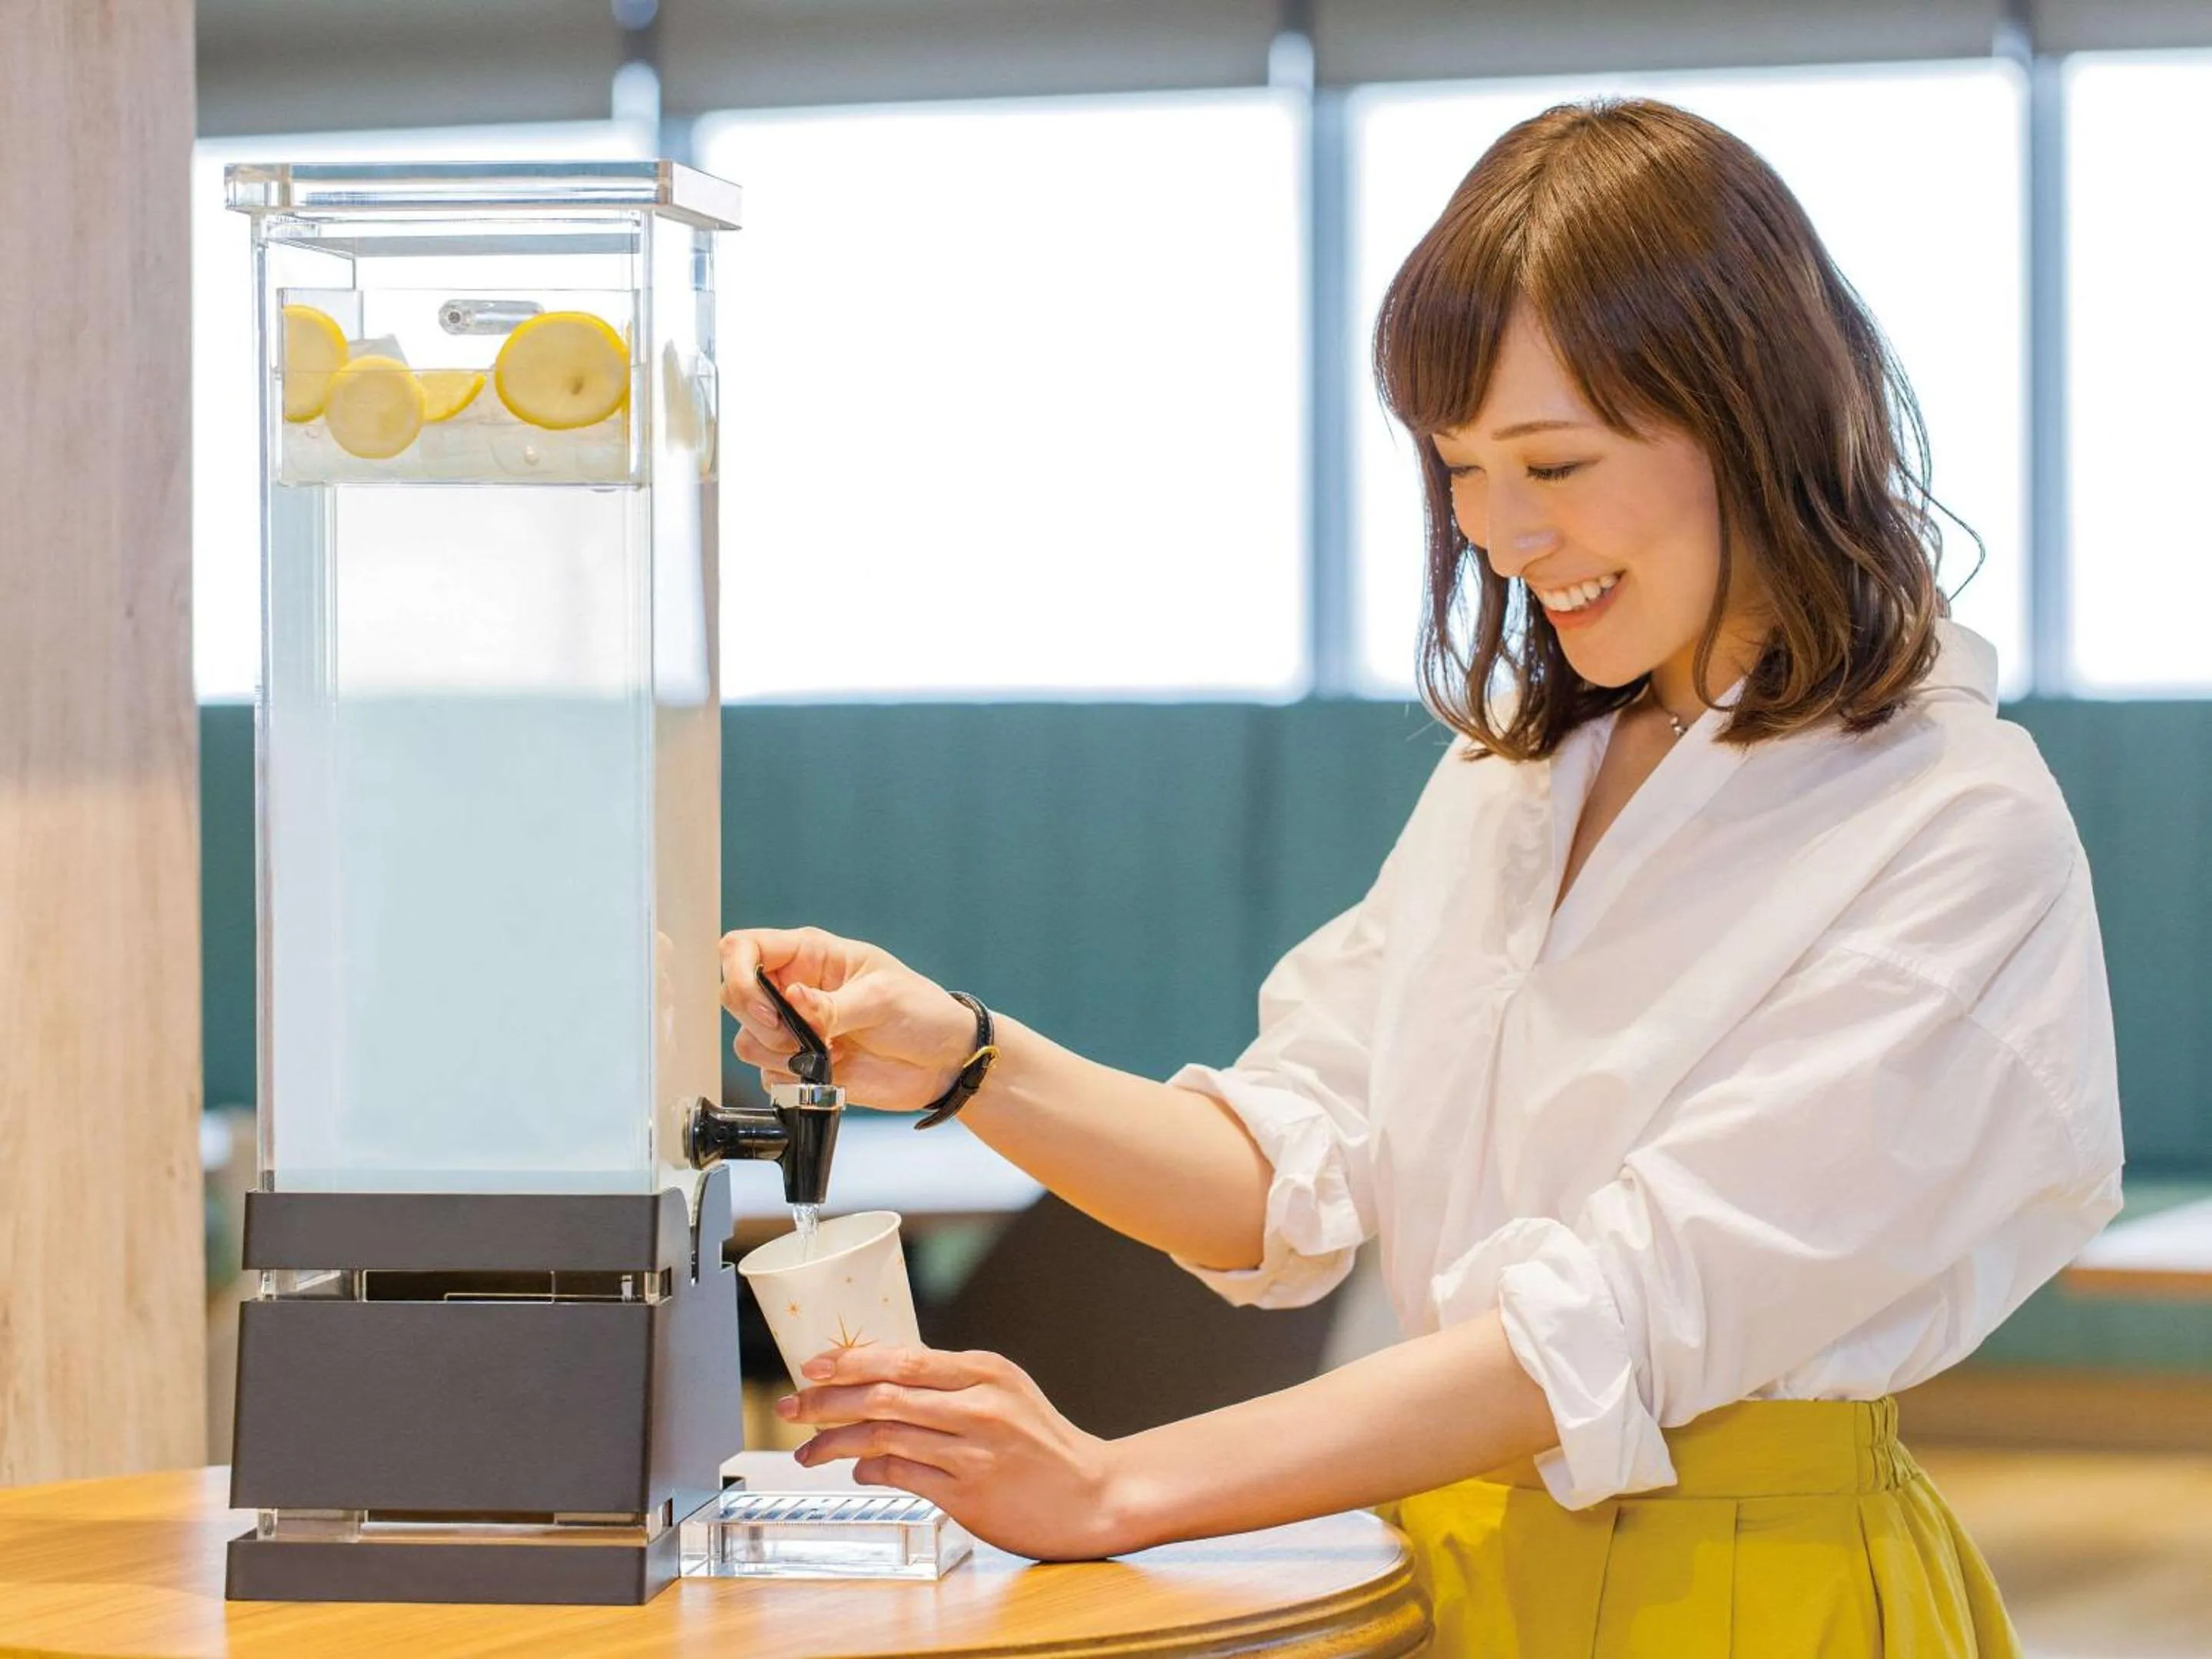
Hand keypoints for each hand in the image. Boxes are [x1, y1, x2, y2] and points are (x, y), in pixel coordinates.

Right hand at [720, 926, 975, 1112]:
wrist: (942, 1061)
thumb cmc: (921, 1012)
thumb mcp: (882, 999)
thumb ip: (833, 1005)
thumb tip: (792, 1000)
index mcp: (811, 954)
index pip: (744, 948)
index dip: (740, 975)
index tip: (770, 1009)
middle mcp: (793, 988)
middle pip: (733, 996)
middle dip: (760, 1023)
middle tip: (802, 1037)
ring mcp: (794, 1028)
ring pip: (747, 1040)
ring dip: (778, 1054)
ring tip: (828, 1054)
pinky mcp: (800, 1065)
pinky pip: (768, 1075)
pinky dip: (793, 1080)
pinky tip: (832, 1072)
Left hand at [777, 1343, 1141, 1560]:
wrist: (1093, 1495)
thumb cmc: (1042, 1444)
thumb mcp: (1003, 1393)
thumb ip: (947, 1385)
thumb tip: (875, 1383)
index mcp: (985, 1371)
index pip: (901, 1357)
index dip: (848, 1361)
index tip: (811, 1366)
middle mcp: (979, 1406)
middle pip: (883, 1394)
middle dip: (826, 1401)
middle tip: (792, 1407)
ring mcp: (974, 1452)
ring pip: (884, 1436)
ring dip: (836, 1442)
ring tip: (809, 1450)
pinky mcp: (968, 1495)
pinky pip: (902, 1475)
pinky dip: (870, 1470)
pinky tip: (856, 1469)